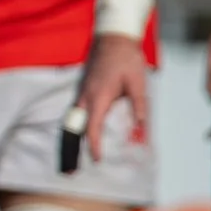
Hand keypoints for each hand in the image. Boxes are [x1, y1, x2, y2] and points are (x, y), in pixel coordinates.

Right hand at [74, 32, 150, 161]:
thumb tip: (141, 132)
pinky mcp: (82, 91)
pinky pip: (73, 116)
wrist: (114, 38)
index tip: (97, 161)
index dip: (94, 146)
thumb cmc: (127, 60)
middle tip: (70, 172)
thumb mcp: (138, 84)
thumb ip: (139, 108)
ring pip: (71, 124)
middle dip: (71, 151)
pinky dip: (72, 131)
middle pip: (74, 130)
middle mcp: (85, 98)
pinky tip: (75, 141)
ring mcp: (81, 94)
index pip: (93, 128)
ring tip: (69, 163)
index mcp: (99, 97)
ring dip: (69, 143)